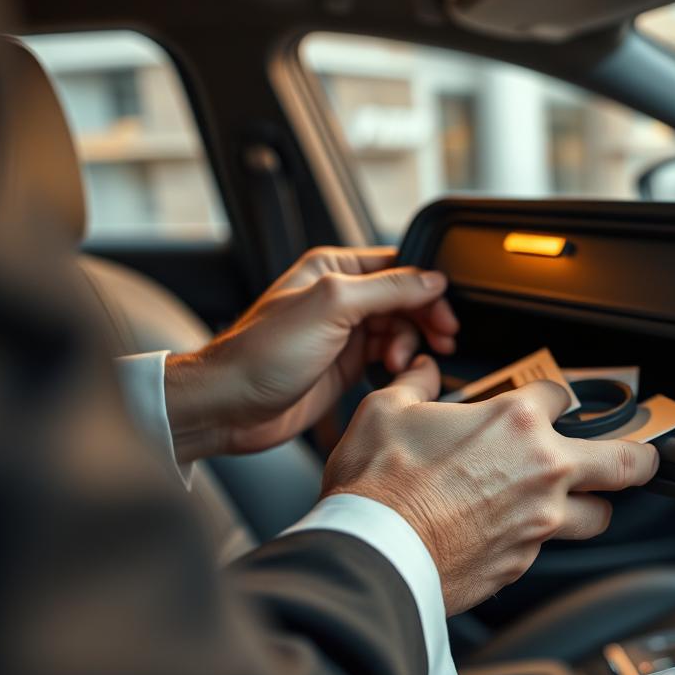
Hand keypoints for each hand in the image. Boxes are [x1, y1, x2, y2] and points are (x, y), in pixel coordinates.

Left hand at [164, 246, 458, 460]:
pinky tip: (398, 376)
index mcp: (333, 269)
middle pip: (405, 301)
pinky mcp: (345, 367)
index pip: (398, 267)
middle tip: (443, 341)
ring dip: (411, 347)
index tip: (445, 314)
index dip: (427, 289)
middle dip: (425, 321)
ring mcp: (343, 334)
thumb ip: (387, 289)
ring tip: (403, 365)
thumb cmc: (262, 353)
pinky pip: (388, 359)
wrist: (229, 407)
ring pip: (400, 331)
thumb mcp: (331, 306)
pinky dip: (400, 366)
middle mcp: (340, 298)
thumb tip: (432, 279)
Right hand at [323, 360, 660, 614]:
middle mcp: (543, 470)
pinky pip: (548, 550)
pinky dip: (537, 541)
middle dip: (640, 456)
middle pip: (626, 462)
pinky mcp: (523, 563)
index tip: (545, 404)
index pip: (561, 396)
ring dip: (592, 506)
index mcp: (516, 422)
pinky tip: (512, 535)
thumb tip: (419, 370)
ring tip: (579, 502)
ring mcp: (540, 522)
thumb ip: (413, 385)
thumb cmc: (380, 484)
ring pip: (599, 516)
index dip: (552, 397)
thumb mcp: (386, 411)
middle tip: (642, 456)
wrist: (374, 551)